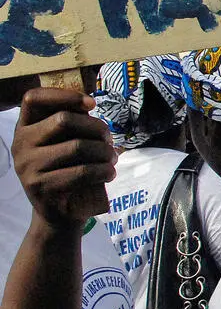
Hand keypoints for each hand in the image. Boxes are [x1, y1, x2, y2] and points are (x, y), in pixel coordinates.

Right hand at [12, 89, 115, 227]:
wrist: (59, 213)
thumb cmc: (68, 169)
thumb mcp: (65, 143)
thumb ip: (71, 123)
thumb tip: (88, 104)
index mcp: (25, 128)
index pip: (33, 98)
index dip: (64, 95)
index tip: (91, 104)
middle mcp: (20, 145)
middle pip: (64, 119)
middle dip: (96, 127)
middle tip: (110, 140)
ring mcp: (27, 167)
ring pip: (77, 146)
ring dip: (105, 151)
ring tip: (112, 158)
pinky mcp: (41, 187)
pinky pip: (82, 172)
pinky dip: (104, 170)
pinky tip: (110, 172)